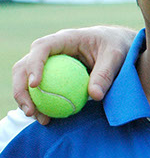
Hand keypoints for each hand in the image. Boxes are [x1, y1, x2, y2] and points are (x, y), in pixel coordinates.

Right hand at [12, 26, 135, 123]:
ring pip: (27, 79)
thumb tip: (95, 96)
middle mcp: (52, 50)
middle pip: (25, 65)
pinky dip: (41, 103)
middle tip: (31, 110)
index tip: (35, 85)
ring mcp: (50, 63)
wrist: (120, 45)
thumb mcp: (115, 56)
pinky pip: (41, 90)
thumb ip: (105, 74)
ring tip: (39, 118)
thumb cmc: (117, 46)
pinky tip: (46, 119)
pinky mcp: (53, 75)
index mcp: (65, 38)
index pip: (41, 47)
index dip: (34, 65)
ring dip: (27, 99)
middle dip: (22, 88)